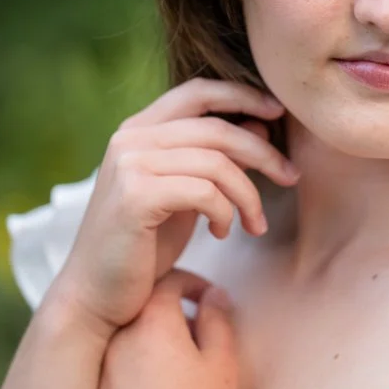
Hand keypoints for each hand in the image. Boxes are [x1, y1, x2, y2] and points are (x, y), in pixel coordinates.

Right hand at [53, 78, 298, 338]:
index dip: (242, 95)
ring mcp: (129, 164)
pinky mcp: (135, 195)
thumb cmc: (144, 246)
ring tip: (254, 225)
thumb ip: (213, 157)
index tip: (279, 113)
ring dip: (248, 196)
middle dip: (263, 153)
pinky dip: (226, 213)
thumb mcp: (185, 194)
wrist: (96, 297)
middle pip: (217, 128)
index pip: (198, 92)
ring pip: (217, 162)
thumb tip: (260, 123)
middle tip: (291, 177)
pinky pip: (205, 192)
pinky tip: (222, 233)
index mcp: (138, 130)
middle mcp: (130, 138)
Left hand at [91, 268, 238, 388]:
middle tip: (198, 331)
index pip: (168, 281)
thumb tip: (214, 295)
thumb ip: (219, 321)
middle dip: (172, 310)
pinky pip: (114, 365)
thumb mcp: (222, 365)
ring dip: (152, 337)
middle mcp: (117, 336)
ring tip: (179, 362)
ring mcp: (100, 367)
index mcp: (151, 320)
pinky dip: (134, 364)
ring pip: (128, 336)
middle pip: (144, 306)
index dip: (193, 284)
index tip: (209, 299)